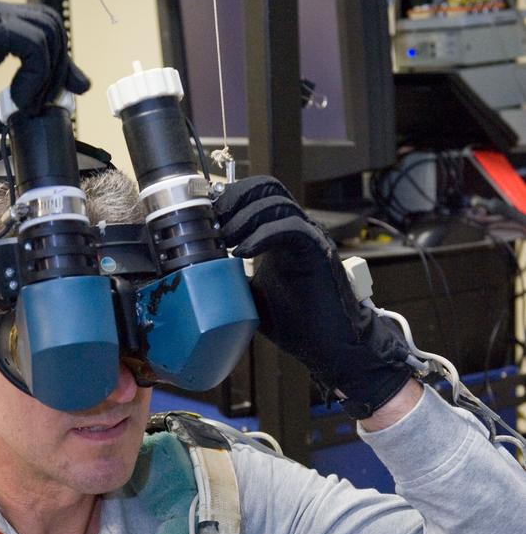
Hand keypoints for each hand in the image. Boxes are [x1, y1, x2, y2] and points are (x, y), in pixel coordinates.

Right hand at [0, 0, 89, 162]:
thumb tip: (7, 116)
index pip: (37, 27)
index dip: (60, 58)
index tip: (72, 88)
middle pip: (50, 24)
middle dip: (63, 63)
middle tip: (58, 99)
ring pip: (48, 31)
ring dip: (48, 74)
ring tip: (28, 104)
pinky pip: (35, 45)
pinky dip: (37, 75)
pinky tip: (20, 100)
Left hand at [213, 176, 414, 418]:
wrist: (329, 345)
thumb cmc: (298, 322)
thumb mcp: (252, 296)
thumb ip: (233, 278)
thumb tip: (203, 275)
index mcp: (281, 235)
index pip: (256, 195)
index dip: (229, 199)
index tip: (205, 219)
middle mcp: (298, 229)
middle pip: (266, 187)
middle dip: (233, 199)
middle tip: (212, 224)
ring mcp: (309, 238)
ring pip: (276, 203)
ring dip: (243, 217)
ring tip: (224, 240)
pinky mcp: (317, 253)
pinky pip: (291, 228)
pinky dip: (262, 235)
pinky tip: (243, 252)